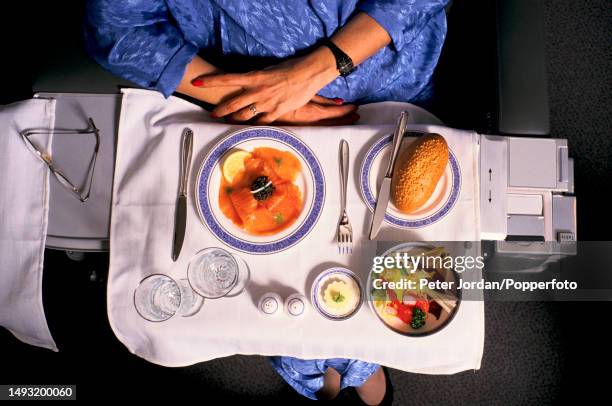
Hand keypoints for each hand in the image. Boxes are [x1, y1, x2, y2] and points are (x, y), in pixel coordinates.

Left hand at [192, 47, 339, 123]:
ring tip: (229, 121)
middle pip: (233, 103)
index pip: (227, 79)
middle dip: (220, 110)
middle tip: (212, 114)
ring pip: (245, 115)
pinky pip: (261, 121)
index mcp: (254, 77)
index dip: (211, 81)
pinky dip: (255, 124)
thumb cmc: (290, 68)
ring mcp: (266, 103)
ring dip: (235, 119)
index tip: (197, 83)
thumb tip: (247, 83)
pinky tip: (250, 127)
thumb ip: (256, 78)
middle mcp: (257, 91)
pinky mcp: (277, 111)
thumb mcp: (268, 70)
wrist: (308, 74)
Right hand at [273, 96, 358, 125]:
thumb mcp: (304, 95)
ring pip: (328, 128)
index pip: (335, 112)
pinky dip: (329, 127)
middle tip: (357, 116)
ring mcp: (306, 128)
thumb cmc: (282, 97)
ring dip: (340, 124)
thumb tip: (339, 101)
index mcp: (313, 112)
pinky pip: (319, 130)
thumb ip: (321, 99)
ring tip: (350, 120)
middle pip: (334, 123)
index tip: (356, 107)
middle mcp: (311, 122)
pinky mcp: (300, 131)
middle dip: (347, 119)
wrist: (262, 111)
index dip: (347, 110)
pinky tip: (334, 125)